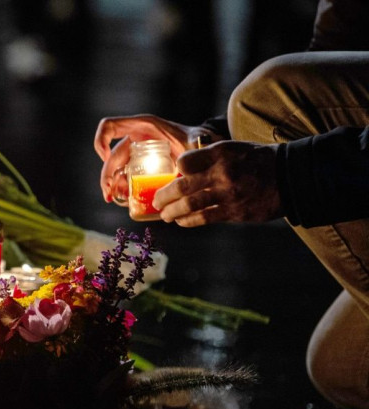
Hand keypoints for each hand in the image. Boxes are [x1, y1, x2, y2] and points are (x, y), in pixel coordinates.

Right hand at [94, 114, 219, 204]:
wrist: (203, 148)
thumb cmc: (197, 140)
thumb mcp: (195, 140)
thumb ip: (196, 142)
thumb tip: (196, 146)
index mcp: (142, 127)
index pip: (109, 126)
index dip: (101, 140)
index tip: (105, 158)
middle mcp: (135, 138)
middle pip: (111, 155)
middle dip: (106, 175)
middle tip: (109, 194)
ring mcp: (136, 153)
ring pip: (116, 168)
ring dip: (112, 184)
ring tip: (114, 199)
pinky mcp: (140, 166)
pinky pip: (125, 176)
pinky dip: (123, 188)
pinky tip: (126, 200)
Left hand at [152, 141, 281, 225]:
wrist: (292, 176)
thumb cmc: (259, 160)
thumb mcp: (234, 148)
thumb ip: (209, 157)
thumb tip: (183, 171)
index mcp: (221, 153)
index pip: (185, 162)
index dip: (176, 170)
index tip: (173, 176)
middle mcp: (222, 173)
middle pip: (182, 187)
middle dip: (164, 197)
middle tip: (156, 202)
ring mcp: (228, 194)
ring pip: (189, 206)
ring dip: (172, 212)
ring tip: (165, 215)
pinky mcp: (235, 212)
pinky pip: (205, 218)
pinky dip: (188, 221)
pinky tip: (181, 221)